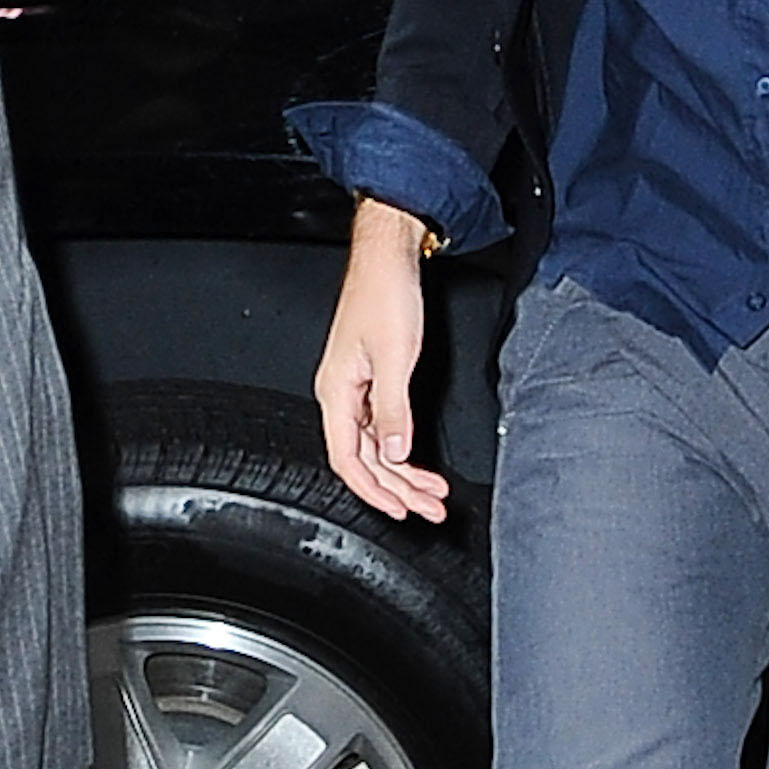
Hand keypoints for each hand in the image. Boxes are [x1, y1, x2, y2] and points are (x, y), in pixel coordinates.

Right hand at [312, 199, 449, 523]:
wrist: (388, 259)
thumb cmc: (384, 295)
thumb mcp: (395, 356)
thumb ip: (394, 409)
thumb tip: (395, 452)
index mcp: (336, 391)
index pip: (348, 459)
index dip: (374, 490)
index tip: (401, 509)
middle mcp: (342, 395)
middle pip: (366, 459)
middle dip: (398, 488)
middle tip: (430, 508)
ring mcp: (357, 389)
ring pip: (377, 446)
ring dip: (404, 472)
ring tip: (432, 492)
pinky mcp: (373, 380)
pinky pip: (384, 427)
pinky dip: (403, 447)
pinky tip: (418, 461)